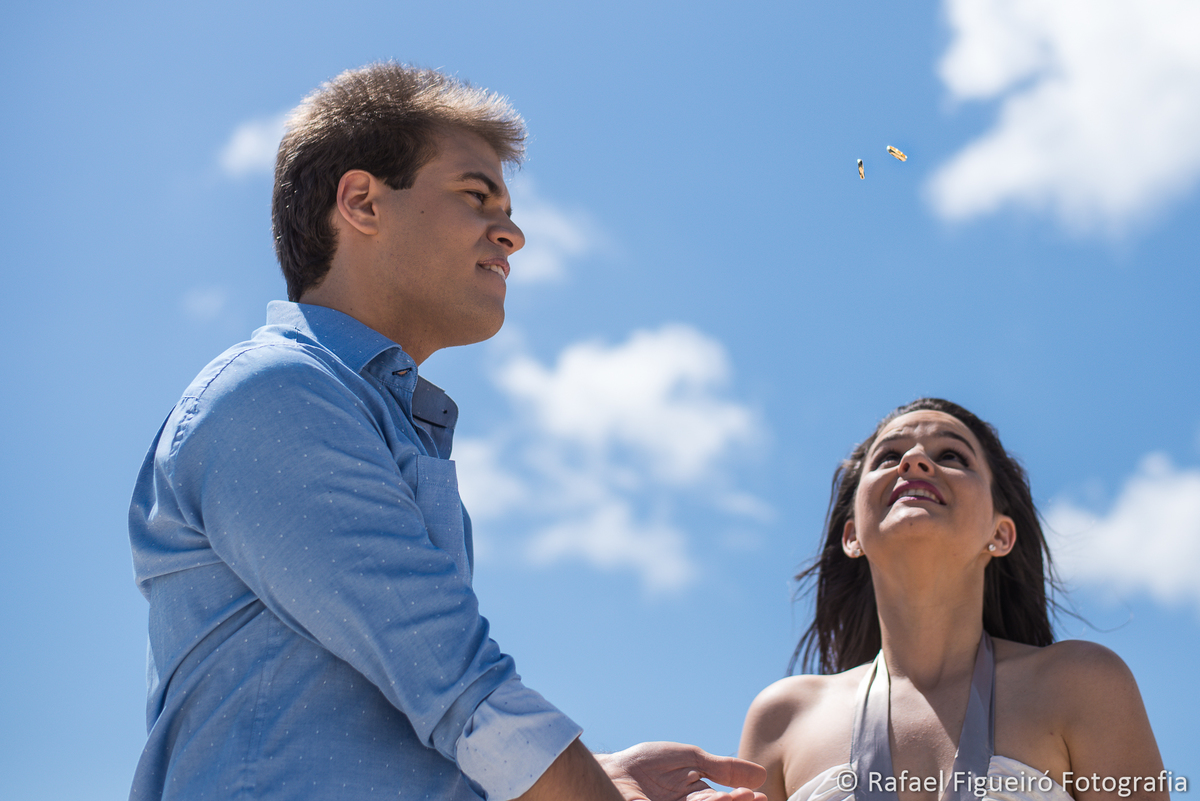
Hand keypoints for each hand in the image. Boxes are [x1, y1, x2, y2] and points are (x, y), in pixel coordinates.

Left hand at [596, 741, 767, 800]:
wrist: (612, 771)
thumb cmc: (645, 764)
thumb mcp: (691, 759)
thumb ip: (722, 768)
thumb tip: (760, 775)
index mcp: (695, 798)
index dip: (741, 800)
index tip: (759, 795)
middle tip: (752, 798)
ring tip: (732, 797)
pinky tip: (709, 799)